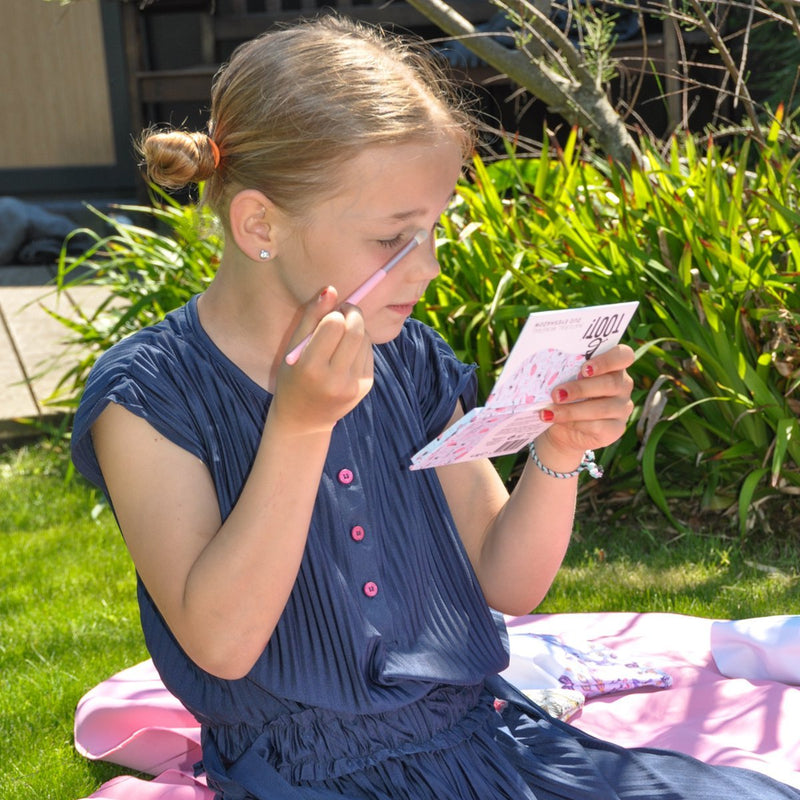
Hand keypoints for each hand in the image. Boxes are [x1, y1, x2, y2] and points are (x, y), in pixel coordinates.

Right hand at [272, 286, 373, 432]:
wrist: (304, 419)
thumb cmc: (293, 378)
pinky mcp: (365, 387)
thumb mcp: (293, 348)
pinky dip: (361, 344)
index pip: (334, 325)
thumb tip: (331, 289)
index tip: (331, 311)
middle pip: (356, 330)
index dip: (334, 312)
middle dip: (352, 313)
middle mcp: (334, 379)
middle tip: (344, 310)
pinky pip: (369, 352)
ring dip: (357, 328)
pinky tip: (347, 352)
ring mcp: (353, 385)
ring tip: (341, 335)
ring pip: (365, 339)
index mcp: (311, 368)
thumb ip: (311, 317)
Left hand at [537, 344, 634, 456]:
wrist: (561, 428)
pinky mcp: (616, 429)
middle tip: (556, 394)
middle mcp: (623, 385)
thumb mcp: (563, 381)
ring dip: (572, 410)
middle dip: (580, 388)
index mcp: (612, 366)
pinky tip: (557, 422)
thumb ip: (564, 371)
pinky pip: (599, 426)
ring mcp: (622, 408)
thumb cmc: (563, 396)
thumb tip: (546, 365)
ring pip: (602, 408)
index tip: (584, 369)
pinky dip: (576, 424)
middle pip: (611, 383)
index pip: (624, 355)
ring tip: (548, 412)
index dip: (607, 360)